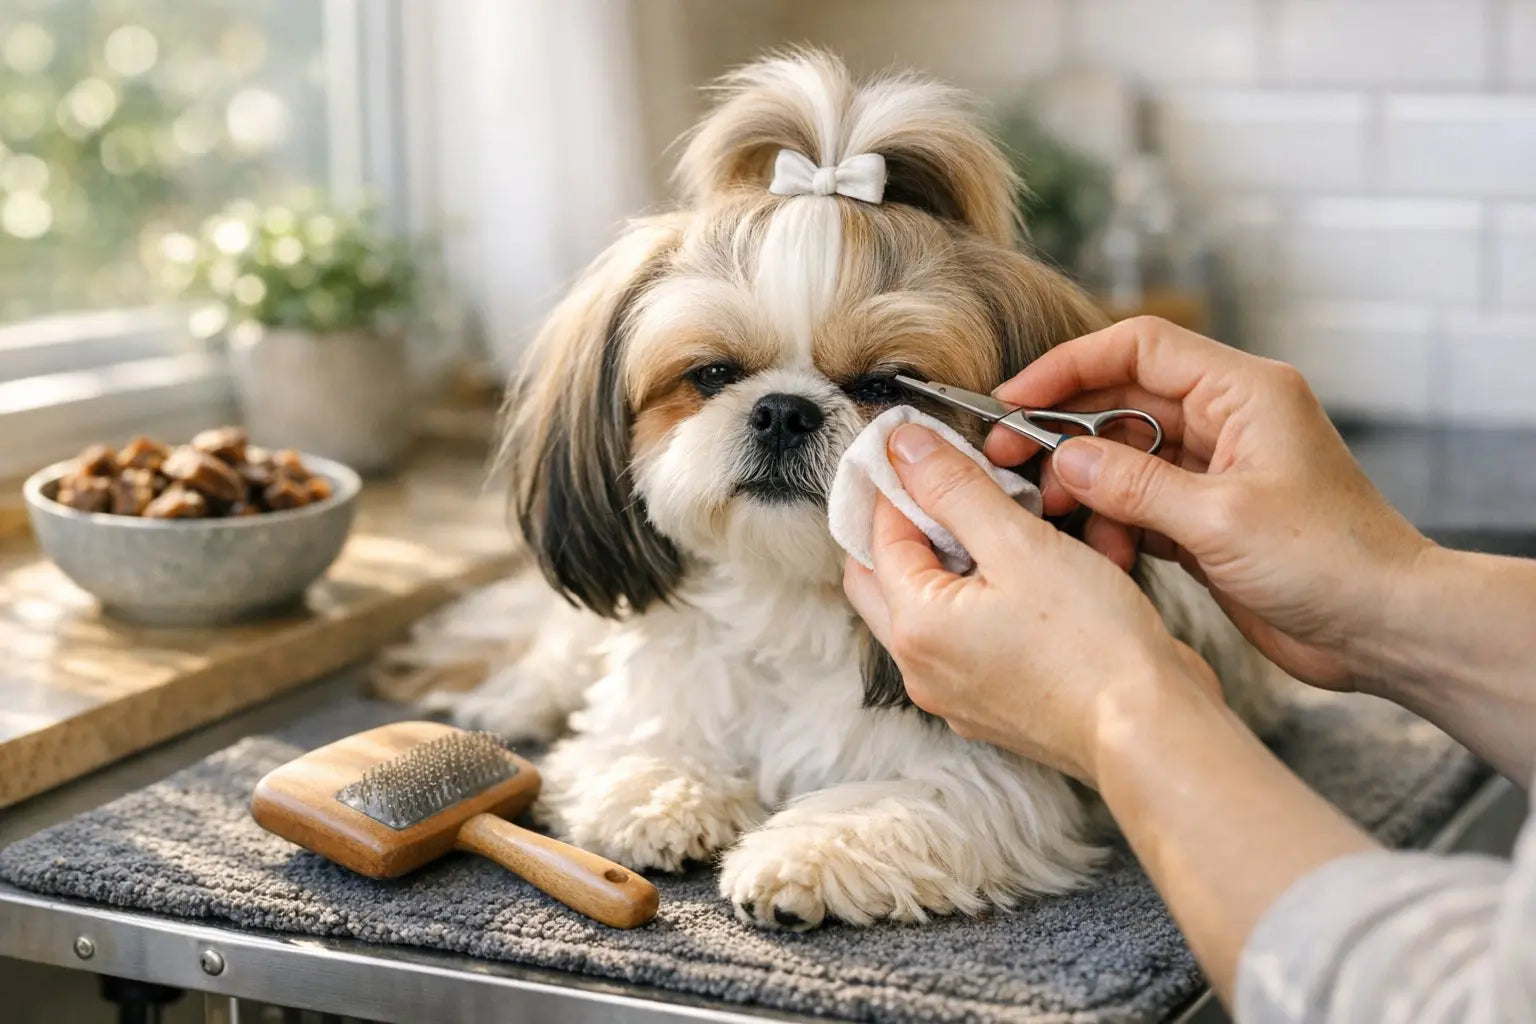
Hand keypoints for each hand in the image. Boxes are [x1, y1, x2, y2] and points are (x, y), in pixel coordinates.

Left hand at [843, 422, 1223, 783]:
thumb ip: (954, 490)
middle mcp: (921, 668)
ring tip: (998, 525)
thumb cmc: (1093, 643)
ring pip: (929, 608)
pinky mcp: (992, 706)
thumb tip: (904, 447)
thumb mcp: (1019, 543)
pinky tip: (1025, 576)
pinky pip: (966, 639)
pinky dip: (980, 601)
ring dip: (950, 561)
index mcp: (913, 626)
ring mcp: (954, 694)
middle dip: (911, 525)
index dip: (901, 483)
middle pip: (886, 577)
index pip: (878, 534)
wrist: (1151, 729)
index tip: (928, 448)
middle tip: (951, 485)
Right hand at [982, 318, 1431, 690]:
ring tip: (1057, 518)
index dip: (1069, 365)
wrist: (1383, 628)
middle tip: (1007, 459)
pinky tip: (1103, 553)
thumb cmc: (1330, 561)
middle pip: (1121, 400)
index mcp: (1243, 392)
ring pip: (1122, 456)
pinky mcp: (1205, 518)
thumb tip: (1063, 459)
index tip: (1015, 400)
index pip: (1138, 347)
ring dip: (1085, 486)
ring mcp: (1215, 470)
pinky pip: (1137, 503)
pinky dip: (1111, 523)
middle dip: (1063, 430)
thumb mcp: (1219, 520)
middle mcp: (1227, 420)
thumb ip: (1133, 484)